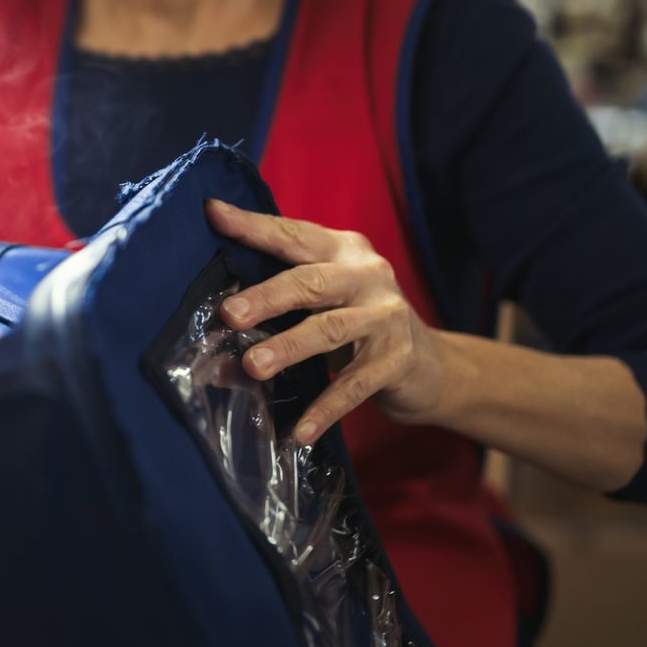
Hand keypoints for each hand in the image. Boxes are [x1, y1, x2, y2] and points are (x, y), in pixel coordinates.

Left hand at [204, 199, 451, 444]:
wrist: (433, 366)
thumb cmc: (360, 323)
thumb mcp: (328, 297)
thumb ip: (285, 297)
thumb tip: (220, 321)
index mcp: (343, 250)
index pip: (293, 234)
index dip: (254, 226)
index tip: (213, 214)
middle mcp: (368, 275)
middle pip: (312, 281)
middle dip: (269, 296)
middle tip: (230, 314)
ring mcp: (386, 317)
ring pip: (331, 330)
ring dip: (289, 348)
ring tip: (253, 366)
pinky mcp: (398, 360)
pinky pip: (354, 386)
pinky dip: (324, 409)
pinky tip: (299, 432)